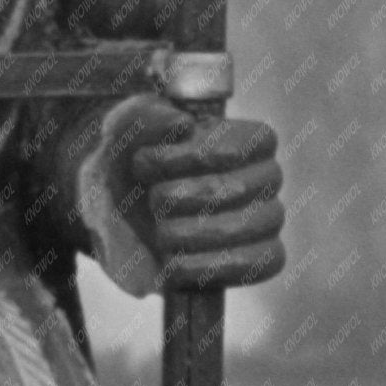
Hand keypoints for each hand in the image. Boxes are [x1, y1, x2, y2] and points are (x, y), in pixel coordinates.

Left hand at [115, 100, 284, 291]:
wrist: (118, 222)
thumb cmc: (133, 166)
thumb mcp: (127, 132)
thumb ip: (148, 119)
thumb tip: (183, 124)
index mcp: (246, 137)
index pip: (251, 141)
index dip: (201, 153)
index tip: (151, 162)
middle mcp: (265, 175)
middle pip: (242, 186)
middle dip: (184, 196)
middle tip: (153, 200)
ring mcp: (267, 218)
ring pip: (247, 226)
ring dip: (190, 232)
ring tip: (161, 233)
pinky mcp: (262, 259)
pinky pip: (255, 263)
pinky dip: (205, 266)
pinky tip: (174, 262)